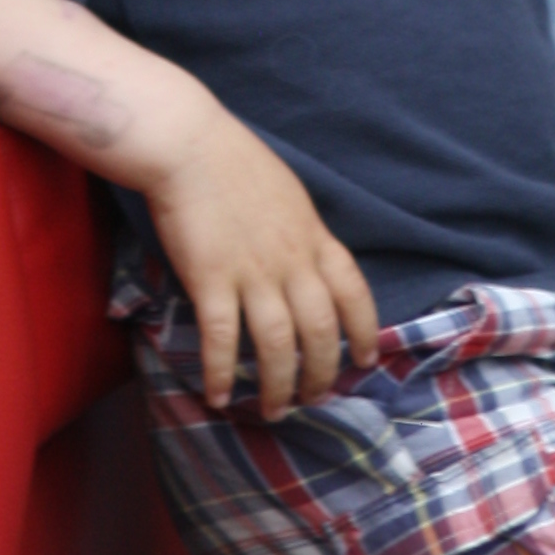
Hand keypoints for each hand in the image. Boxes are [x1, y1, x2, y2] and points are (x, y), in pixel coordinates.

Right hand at [141, 79, 381, 416]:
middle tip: (314, 398)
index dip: (364, 332)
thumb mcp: (290, 196)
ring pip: (277, 344)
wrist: (190, 144)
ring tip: (274, 410)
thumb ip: (304, 235)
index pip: (354, 293)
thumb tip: (311, 264)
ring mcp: (253, 271)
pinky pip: (221, 337)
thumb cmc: (237, 163)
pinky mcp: (211, 278)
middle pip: (320, 331)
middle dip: (320, 374)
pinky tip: (218, 396)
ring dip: (278, 385)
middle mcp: (292, 261)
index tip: (364, 360)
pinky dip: (221, 372)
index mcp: (314, 238)